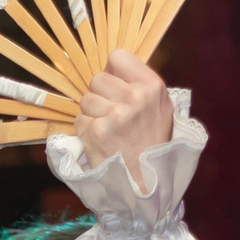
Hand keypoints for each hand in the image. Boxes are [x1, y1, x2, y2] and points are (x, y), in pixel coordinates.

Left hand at [72, 48, 173, 190]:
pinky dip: (86, 131)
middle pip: (97, 79)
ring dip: (92, 114)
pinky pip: (79, 120)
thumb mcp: (160, 107)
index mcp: (152, 86)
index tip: (115, 85)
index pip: (118, 57)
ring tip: (108, 129)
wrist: (147, 182)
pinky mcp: (97, 133)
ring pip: (85, 100)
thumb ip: (140, 84)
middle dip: (99, 95)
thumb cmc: (152, 143)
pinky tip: (101, 141)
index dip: (113, 71)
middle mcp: (134, 98)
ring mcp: (114, 116)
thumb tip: (112, 67)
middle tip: (111, 113)